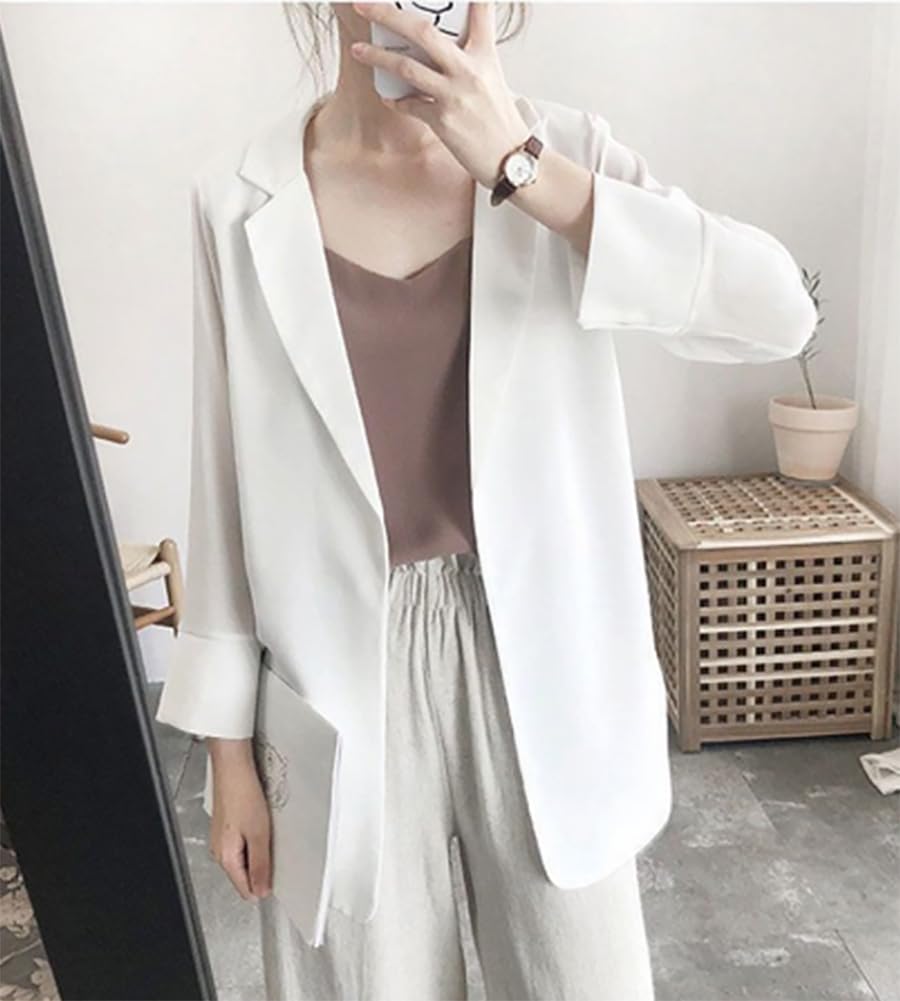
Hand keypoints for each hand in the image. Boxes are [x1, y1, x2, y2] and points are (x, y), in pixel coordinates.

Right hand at [207, 739, 271, 900]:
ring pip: (244, 858)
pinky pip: (243, 844)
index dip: (263, 887)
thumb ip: (260, 865)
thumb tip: (262, 891)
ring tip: (268, 834)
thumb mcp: (259, 834)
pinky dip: (254, 839)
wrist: (233, 767)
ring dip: (259, 852)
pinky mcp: (227, 826)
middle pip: (244, 874)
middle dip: (261, 868)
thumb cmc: (242, 795)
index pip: (244, 889)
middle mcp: (220, 851)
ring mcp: (222, 839)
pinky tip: (262, 825)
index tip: (278, 881)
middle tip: (275, 851)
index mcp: (225, 857)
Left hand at [349, 2, 530, 188]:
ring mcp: (454, 95)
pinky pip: (409, 105)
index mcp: (485, 56)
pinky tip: (389, 97)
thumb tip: (442, 49)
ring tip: (359, 50)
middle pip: (423, 32)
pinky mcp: (443, 121)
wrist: (510, 159)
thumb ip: (470, 59)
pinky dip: (396, 100)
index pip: (481, 11)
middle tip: (364, 6)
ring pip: (407, 68)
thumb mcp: (493, 80)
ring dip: (377, 57)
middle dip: (387, 15)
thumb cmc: (500, 122)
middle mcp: (469, 70)